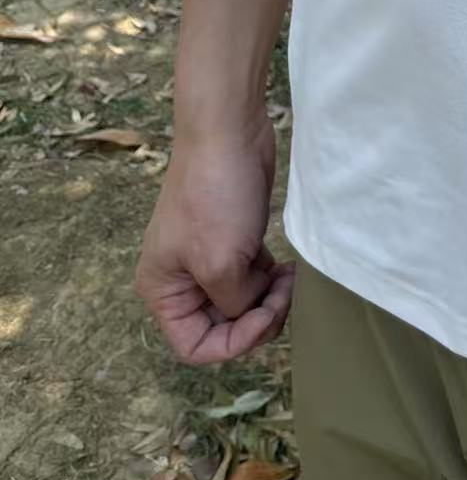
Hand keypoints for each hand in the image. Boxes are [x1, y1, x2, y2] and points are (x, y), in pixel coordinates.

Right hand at [135, 109, 293, 363]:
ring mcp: (208, 257)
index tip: (263, 315)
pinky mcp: (235, 238)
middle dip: (257, 319)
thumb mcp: (221, 264)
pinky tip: (289, 268)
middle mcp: (181, 279)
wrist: (228, 132)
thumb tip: (250, 310)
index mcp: (163, 291)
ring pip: (242, 303)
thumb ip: (235, 304)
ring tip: (289, 278)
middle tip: (284, 294)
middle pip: (222, 327)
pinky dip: (272, 281)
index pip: (194, 346)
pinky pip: (253, 278)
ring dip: (269, 300)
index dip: (233, 343)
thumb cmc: (216, 197)